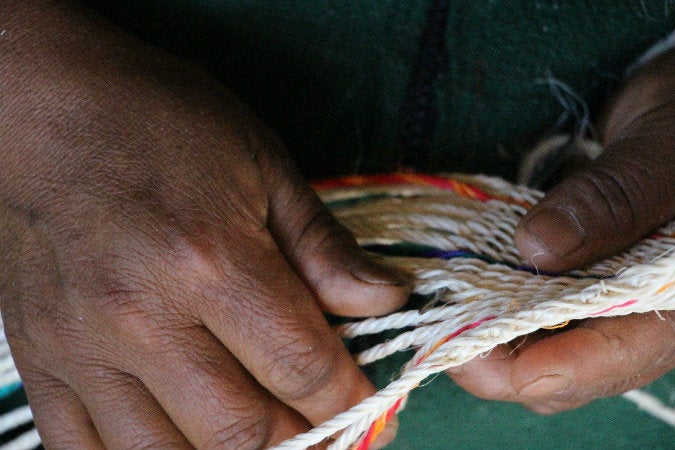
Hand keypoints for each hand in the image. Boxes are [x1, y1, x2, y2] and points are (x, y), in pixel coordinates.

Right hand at [0, 2, 408, 447]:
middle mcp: (143, 319)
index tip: (373, 409)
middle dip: (303, 442)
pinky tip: (183, 446)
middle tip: (328, 431)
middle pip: (243, 433)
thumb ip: (323, 248)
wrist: (49, 108)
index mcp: (212, 262)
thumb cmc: (162, 124)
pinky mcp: (40, 360)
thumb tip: (386, 299)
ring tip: (265, 439)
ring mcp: (81, 349)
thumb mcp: (262, 167)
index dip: (351, 401)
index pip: (303, 368)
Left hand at [447, 49, 674, 412]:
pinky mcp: (575, 275)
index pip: (625, 355)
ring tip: (446, 320)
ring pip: (551, 345)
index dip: (559, 369)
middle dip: (509, 363)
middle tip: (448, 340)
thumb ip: (613, 197)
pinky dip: (498, 307)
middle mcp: (646, 307)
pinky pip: (535, 309)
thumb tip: (538, 246)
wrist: (672, 110)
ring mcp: (606, 293)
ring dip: (497, 340)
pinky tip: (465, 295)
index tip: (496, 364)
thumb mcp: (661, 149)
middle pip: (577, 366)